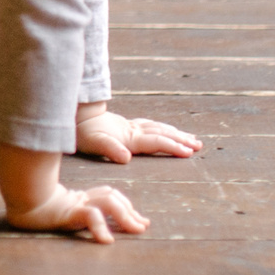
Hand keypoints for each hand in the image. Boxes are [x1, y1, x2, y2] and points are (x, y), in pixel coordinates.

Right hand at [6, 182, 148, 243]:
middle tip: (143, 226)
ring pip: (107, 203)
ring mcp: (74, 204)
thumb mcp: (58, 214)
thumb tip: (92, 231)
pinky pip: (89, 216)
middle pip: (111, 197)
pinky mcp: (67, 211)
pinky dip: (100, 227)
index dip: (126, 206)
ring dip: (125, 216)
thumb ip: (74, 216)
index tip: (141, 220)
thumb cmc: (31, 212)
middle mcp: (79, 199)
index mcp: (79, 199)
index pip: (108, 196)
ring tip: (137, 229)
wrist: (15, 206)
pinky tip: (107, 240)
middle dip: (130, 211)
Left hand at [75, 107, 202, 164]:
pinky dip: (163, 129)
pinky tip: (166, 130)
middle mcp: (134, 130)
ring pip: (159, 128)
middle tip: (198, 145)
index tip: (189, 152)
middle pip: (163, 133)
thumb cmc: (84, 134)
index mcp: (130, 137)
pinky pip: (151, 126)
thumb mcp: (94, 144)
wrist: (75, 117)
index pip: (157, 142)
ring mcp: (131, 127)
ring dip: (176, 133)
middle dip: (181, 139)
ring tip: (191, 138)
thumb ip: (110, 149)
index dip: (173, 147)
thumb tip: (126, 158)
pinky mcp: (126, 126)